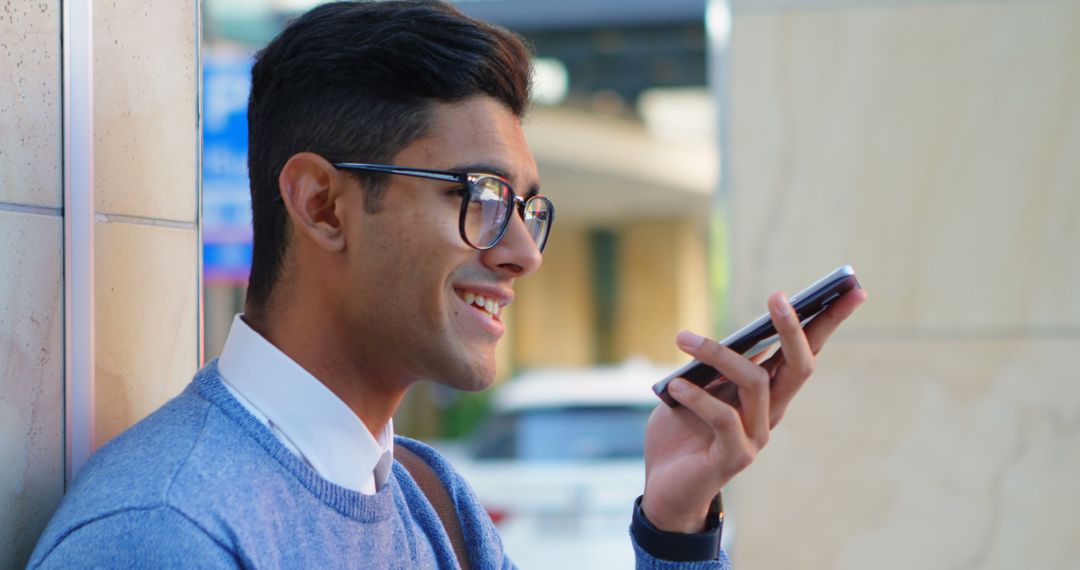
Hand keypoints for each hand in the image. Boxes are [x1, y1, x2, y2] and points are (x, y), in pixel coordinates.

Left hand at [640, 288, 866, 532]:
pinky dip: (698, 397)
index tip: (852, 287)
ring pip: (755, 382)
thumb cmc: (680, 432)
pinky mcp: (735, 457)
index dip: (828, 321)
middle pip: (799, 365)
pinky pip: (723, 418)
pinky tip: (674, 387)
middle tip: (777, 296)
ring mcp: (757, 436)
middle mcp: (771, 412)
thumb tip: (723, 337)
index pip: (805, 351)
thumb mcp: (695, 386)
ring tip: (683, 338)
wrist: (664, 487)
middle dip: (793, 328)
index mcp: (767, 391)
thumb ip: (713, 365)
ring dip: (718, 354)